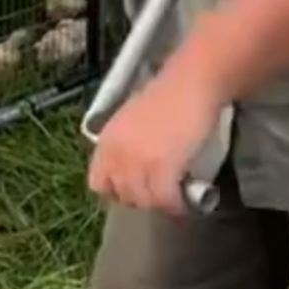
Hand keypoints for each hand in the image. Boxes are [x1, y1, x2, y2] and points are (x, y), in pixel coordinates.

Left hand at [87, 66, 223, 214]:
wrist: (190, 84)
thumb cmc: (166, 98)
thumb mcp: (131, 122)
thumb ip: (125, 146)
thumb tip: (133, 172)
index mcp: (106, 141)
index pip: (98, 184)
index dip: (117, 190)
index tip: (136, 189)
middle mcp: (116, 153)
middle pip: (123, 195)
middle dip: (142, 199)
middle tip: (161, 194)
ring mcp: (137, 161)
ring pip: (145, 201)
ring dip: (161, 203)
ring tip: (176, 198)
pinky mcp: (162, 167)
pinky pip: (165, 198)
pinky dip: (176, 204)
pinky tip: (186, 201)